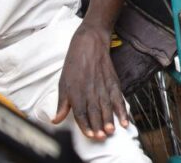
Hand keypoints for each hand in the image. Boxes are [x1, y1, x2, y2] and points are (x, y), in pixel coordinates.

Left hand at [53, 23, 127, 139]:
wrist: (89, 43)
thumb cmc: (74, 63)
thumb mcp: (63, 83)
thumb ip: (62, 103)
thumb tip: (56, 119)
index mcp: (75, 91)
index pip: (80, 112)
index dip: (86, 125)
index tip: (90, 135)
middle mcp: (90, 89)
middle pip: (95, 111)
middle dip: (98, 125)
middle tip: (102, 137)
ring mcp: (103, 85)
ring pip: (107, 106)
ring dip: (109, 119)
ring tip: (111, 131)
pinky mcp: (113, 81)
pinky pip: (118, 98)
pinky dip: (122, 109)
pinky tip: (124, 120)